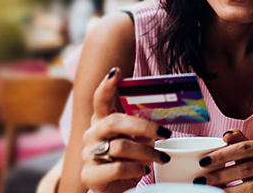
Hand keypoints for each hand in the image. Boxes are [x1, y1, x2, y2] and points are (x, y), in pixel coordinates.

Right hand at [79, 68, 172, 192]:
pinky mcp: (89, 175)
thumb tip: (160, 123)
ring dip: (147, 153)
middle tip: (164, 133)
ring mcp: (88, 154)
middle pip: (114, 121)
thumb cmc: (127, 164)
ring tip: (160, 158)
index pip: (100, 100)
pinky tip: (141, 171)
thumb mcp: (136, 144)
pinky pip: (119, 167)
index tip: (116, 71)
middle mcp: (91, 135)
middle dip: (143, 126)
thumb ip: (141, 132)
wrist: (113, 192)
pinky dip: (136, 170)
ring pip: (122, 146)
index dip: (106, 85)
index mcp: (101, 123)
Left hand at [195, 129, 252, 192]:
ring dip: (230, 190)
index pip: (245, 148)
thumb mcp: (251, 154)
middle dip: (221, 175)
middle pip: (247, 168)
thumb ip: (239, 143)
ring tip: (213, 191)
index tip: (204, 161)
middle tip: (202, 180)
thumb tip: (227, 135)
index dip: (223, 154)